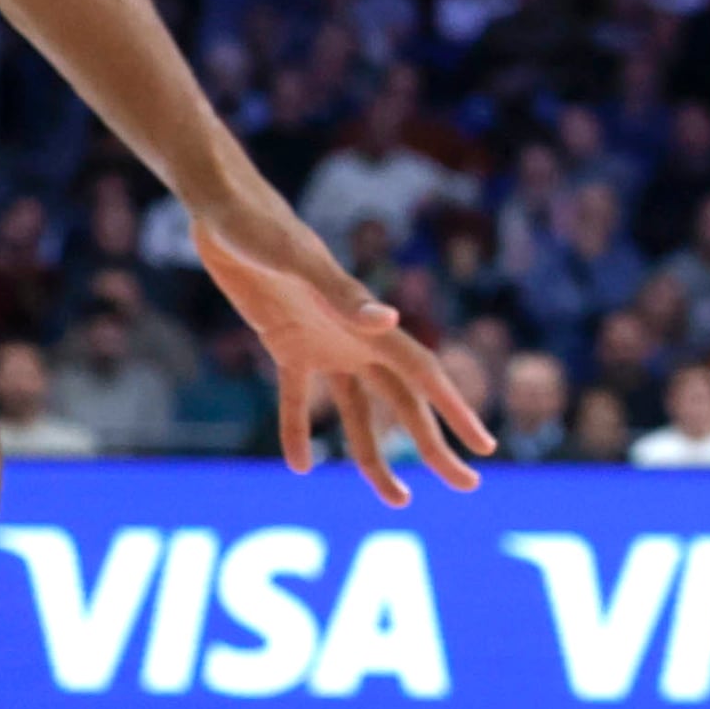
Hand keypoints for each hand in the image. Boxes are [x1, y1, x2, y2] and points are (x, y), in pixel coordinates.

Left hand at [196, 199, 490, 508]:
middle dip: (435, 446)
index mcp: (368, 325)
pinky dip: (298, 431)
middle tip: (467, 486)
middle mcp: (357, 339)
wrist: (225, 211)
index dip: (455, 413)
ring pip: (359, 413)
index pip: (423, 378)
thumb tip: (390, 321)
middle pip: (404, 405)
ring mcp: (324, 344)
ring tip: (398, 497)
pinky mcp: (285, 344)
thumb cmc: (265, 230)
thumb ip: (344, 296)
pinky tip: (302, 466)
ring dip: (375, 454)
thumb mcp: (299, 263)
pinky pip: (297, 399)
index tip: (484, 447)